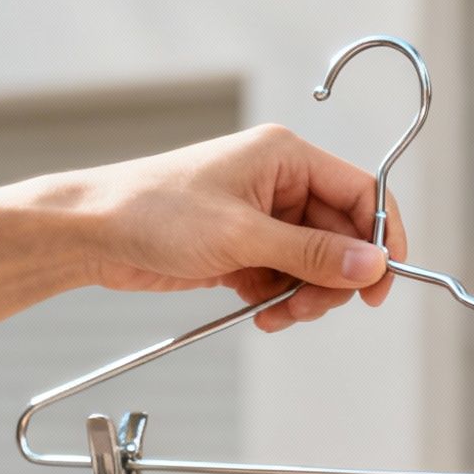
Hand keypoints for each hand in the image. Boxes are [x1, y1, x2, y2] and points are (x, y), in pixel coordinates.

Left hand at [69, 124, 407, 332]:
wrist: (91, 233)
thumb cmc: (153, 212)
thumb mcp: (241, 235)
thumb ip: (312, 253)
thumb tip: (372, 265)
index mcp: (286, 158)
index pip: (361, 193)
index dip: (382, 238)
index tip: (382, 283)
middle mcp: (280, 184)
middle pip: (342, 237)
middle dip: (333, 279)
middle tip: (311, 307)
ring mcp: (262, 218)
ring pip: (315, 265)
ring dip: (306, 297)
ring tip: (278, 315)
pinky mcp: (244, 249)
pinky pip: (285, 279)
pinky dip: (281, 302)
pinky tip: (261, 315)